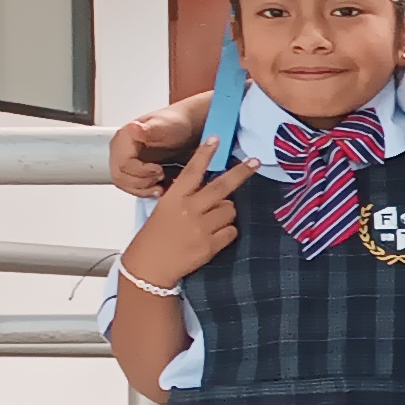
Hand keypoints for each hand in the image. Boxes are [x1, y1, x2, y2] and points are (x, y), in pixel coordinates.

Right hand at [106, 104, 198, 197]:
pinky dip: (143, 191)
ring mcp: (122, 160)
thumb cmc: (175, 124)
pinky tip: (158, 189)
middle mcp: (119, 150)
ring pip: (123, 183)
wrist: (183, 127)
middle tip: (162, 178)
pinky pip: (129, 186)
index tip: (161, 169)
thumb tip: (133, 127)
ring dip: (142, 189)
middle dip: (142, 182)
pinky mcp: (130, 170)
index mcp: (124, 138)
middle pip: (120, 176)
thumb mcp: (165, 125)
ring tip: (161, 187)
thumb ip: (150, 129)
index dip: (141, 171)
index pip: (123, 164)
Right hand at [118, 135, 255, 289]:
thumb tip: (210, 186)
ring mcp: (201, 227)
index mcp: (174, 198)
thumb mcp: (165, 209)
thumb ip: (186, 196)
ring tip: (211, 221)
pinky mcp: (211, 245)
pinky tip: (213, 236)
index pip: (192, 171)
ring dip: (226, 212)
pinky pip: (231, 230)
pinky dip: (227, 231)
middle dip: (241, 172)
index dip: (205, 154)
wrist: (149, 265)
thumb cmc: (156, 235)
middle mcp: (188, 209)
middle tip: (255, 162)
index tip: (216, 138)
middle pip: (222, 186)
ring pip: (230, 209)